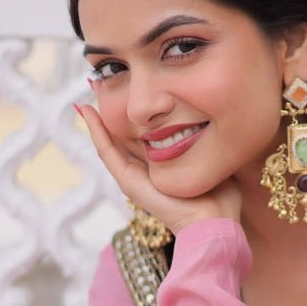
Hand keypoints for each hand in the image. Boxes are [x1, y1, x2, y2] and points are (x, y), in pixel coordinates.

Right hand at [75, 102, 241, 233]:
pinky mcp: (128, 182)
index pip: (144, 135)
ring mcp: (134, 177)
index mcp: (163, 166)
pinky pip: (107, 152)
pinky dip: (96, 131)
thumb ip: (207, 143)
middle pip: (123, 137)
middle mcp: (145, 170)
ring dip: (96, 118)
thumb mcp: (211, 159)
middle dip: (111, 112)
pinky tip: (86, 112)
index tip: (127, 89)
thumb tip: (215, 121)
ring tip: (87, 92)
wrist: (213, 222)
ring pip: (109, 142)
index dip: (133, 114)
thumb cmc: (220, 196)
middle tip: (98, 83)